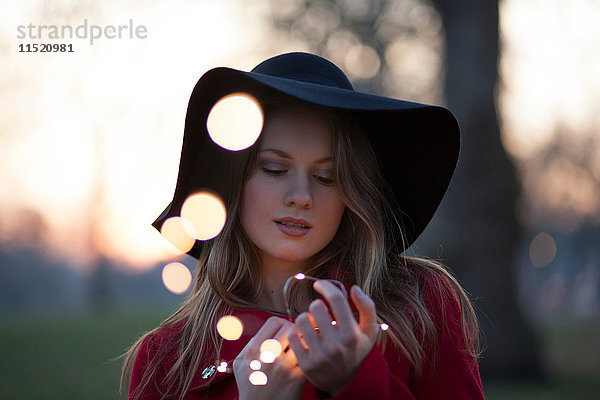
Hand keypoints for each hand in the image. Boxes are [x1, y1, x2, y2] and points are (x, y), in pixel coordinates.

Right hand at [233, 316, 306, 399]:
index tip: (285, 331)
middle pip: (290, 328)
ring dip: (304, 343)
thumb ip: (251, 343)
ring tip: (303, 348)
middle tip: (297, 338)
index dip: (282, 323)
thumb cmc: (249, 386)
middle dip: (295, 331)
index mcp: (254, 349)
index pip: (275, 321)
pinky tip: (307, 361)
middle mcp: (268, 355)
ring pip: (302, 341)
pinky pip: (309, 357)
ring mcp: (283, 367)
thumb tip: (267, 328)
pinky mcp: (296, 379)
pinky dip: (310, 356)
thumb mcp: (241, 363)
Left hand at [288, 281, 379, 395]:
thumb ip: (367, 308)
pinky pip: (292, 335)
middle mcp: (335, 345)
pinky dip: (296, 331)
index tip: (319, 284)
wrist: (345, 384)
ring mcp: (319, 355)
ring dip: (305, 318)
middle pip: (316, 306)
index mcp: (352, 334)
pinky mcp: (305, 364)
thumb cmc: (356, 351)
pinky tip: (303, 335)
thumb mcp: (369, 332)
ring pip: (301, 319)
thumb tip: (354, 288)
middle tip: (320, 313)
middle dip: (316, 306)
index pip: (336, 299)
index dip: (326, 286)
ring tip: (311, 325)